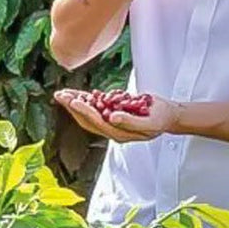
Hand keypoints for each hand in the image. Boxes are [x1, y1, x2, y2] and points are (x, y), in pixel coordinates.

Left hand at [54, 89, 180, 143]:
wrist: (167, 117)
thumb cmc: (160, 119)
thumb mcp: (150, 122)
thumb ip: (130, 122)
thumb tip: (112, 118)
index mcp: (119, 134)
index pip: (98, 123)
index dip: (85, 112)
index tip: (75, 101)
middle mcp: (112, 130)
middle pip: (87, 119)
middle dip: (73, 107)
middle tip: (60, 95)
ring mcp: (111, 122)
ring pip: (88, 113)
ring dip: (75, 103)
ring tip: (62, 93)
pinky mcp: (112, 113)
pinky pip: (95, 107)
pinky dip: (85, 100)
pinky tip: (76, 93)